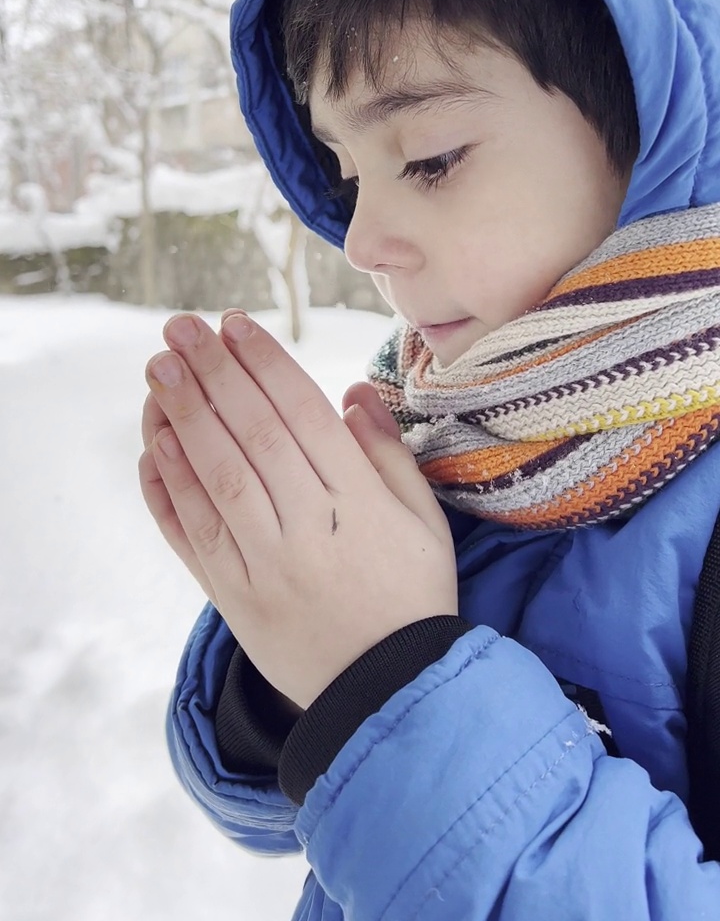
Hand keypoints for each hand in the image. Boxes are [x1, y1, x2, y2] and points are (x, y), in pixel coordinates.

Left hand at [139, 312, 457, 709]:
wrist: (387, 694)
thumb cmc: (412, 596)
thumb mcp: (424, 521)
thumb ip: (388, 453)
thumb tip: (352, 390)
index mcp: (358, 502)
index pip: (300, 415)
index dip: (264, 365)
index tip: (234, 324)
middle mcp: (306, 528)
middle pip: (251, 435)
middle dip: (213, 375)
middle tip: (181, 329)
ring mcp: (263, 565)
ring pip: (215, 479)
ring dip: (182, 419)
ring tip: (158, 371)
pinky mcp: (232, 598)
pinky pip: (192, 537)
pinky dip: (169, 491)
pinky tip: (155, 447)